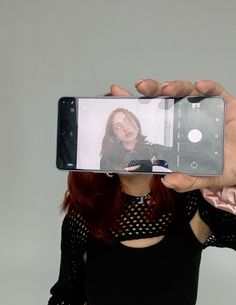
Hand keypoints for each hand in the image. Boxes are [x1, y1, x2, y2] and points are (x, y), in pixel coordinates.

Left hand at [110, 80, 235, 191]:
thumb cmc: (224, 168)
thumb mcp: (204, 177)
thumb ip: (187, 180)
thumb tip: (167, 180)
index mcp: (176, 133)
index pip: (152, 117)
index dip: (136, 106)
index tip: (118, 97)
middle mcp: (186, 118)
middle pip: (165, 100)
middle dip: (152, 90)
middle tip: (141, 87)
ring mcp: (204, 109)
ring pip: (186, 91)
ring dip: (176, 86)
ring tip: (167, 89)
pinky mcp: (224, 104)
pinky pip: (215, 91)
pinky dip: (208, 87)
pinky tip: (201, 87)